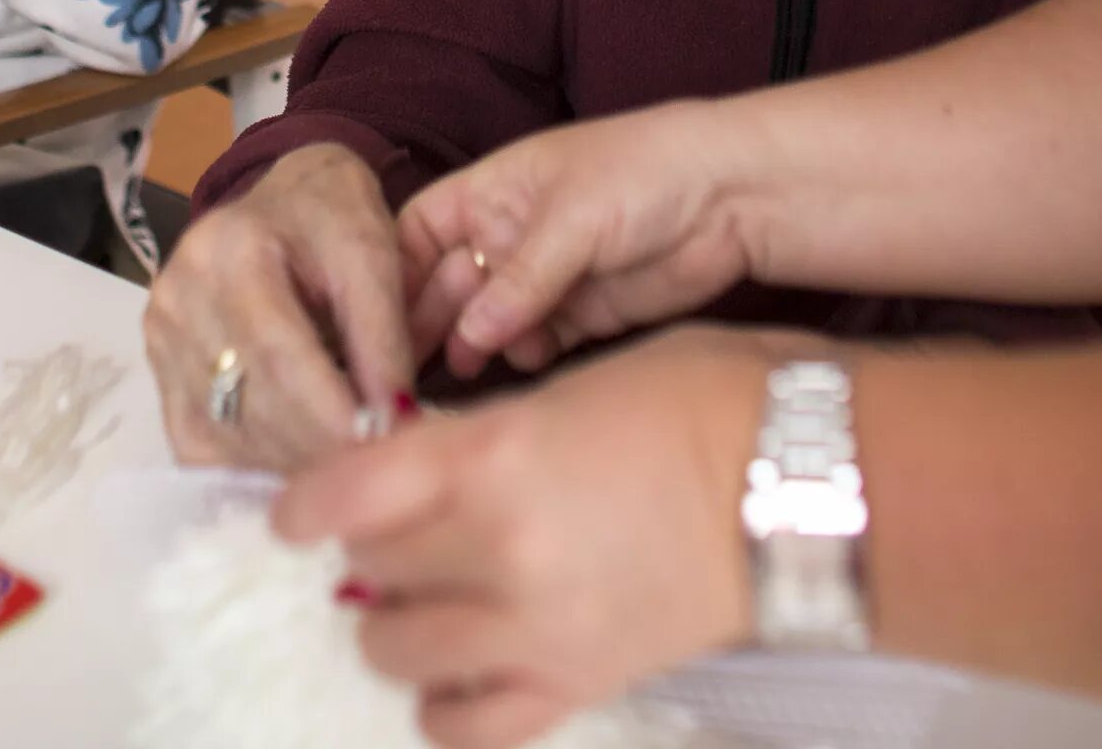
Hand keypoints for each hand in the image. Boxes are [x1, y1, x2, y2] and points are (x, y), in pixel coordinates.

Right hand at [143, 145, 416, 470]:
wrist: (285, 202)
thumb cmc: (334, 221)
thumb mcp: (375, 254)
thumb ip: (384, 335)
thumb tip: (394, 419)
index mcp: (229, 250)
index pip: (276, 353)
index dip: (329, 413)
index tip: (381, 451)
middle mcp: (178, 297)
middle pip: (246, 402)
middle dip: (316, 449)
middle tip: (377, 469)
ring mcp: (158, 340)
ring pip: (222, 435)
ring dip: (289, 464)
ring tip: (347, 466)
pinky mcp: (158, 376)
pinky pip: (199, 447)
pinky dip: (252, 467)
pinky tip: (300, 464)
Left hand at [274, 325, 770, 748]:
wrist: (810, 484)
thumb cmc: (707, 400)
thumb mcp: (578, 386)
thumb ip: (490, 434)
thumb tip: (430, 464)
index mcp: (492, 457)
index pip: (346, 494)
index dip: (304, 505)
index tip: (292, 513)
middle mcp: (496, 550)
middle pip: (369, 569)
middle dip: (366, 552)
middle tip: (387, 536)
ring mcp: (534, 629)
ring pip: (396, 649)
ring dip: (392, 624)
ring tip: (421, 599)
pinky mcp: (577, 684)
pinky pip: (468, 727)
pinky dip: (443, 708)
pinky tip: (455, 677)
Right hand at [398, 100, 758, 380]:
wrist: (733, 194)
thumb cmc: (646, 170)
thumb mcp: (571, 218)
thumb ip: (520, 279)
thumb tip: (469, 335)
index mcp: (492, 191)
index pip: (418, 232)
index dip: (393, 273)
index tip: (371, 317)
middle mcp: (508, 234)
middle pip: (446, 284)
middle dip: (426, 323)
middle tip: (401, 370)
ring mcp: (545, 277)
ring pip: (487, 322)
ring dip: (472, 346)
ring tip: (458, 376)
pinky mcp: (581, 314)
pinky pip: (533, 343)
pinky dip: (520, 356)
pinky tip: (518, 364)